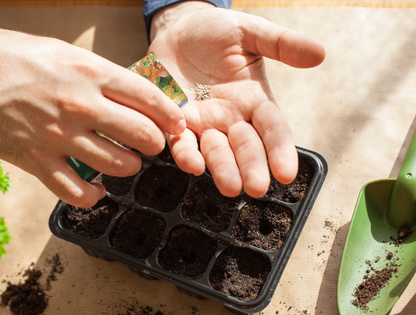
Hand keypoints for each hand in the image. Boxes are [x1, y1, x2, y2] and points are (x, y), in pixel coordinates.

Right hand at [0, 15, 185, 206]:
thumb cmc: (7, 56)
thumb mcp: (60, 52)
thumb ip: (97, 75)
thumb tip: (130, 96)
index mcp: (88, 71)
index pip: (149, 98)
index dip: (170, 116)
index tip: (176, 125)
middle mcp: (79, 104)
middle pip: (142, 135)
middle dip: (155, 144)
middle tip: (152, 145)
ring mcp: (57, 135)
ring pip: (118, 165)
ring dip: (129, 166)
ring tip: (125, 161)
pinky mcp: (35, 161)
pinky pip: (78, 191)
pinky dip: (94, 195)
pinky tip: (97, 189)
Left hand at [149, 2, 324, 197]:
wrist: (177, 30)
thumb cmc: (215, 31)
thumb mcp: (250, 32)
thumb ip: (281, 43)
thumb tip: (319, 54)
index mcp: (254, 100)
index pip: (272, 128)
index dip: (280, 149)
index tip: (287, 172)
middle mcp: (231, 117)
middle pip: (246, 147)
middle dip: (252, 167)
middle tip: (256, 188)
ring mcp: (204, 123)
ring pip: (215, 151)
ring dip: (222, 169)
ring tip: (230, 186)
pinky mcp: (176, 123)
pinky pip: (181, 143)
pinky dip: (186, 154)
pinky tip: (192, 164)